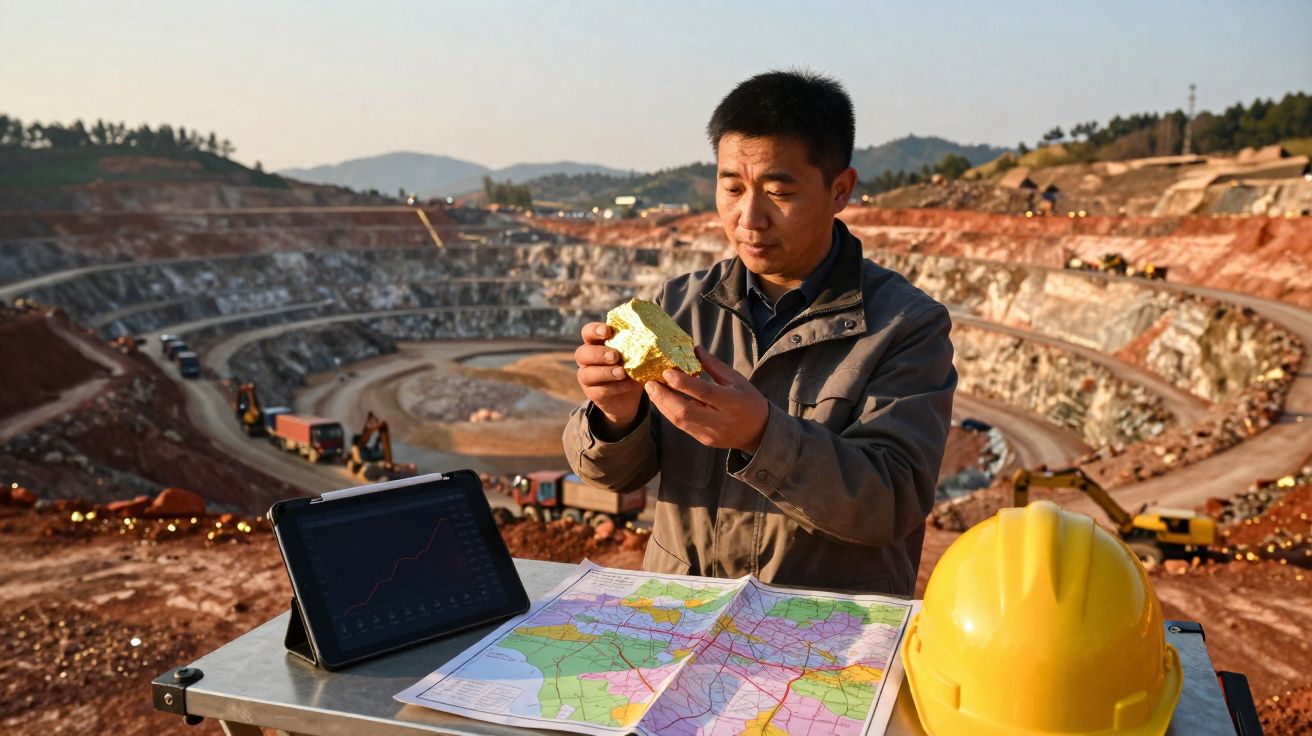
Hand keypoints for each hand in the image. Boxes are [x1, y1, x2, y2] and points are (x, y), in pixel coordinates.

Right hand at [574, 322, 644, 432]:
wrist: (629, 397)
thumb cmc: (632, 369)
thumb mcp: (638, 356)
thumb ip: (641, 346)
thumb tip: (660, 336)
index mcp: (597, 344)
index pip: (587, 332)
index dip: (594, 330)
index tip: (607, 331)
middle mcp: (588, 360)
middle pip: (582, 353)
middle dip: (598, 354)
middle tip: (615, 356)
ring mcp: (588, 378)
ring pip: (586, 373)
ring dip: (605, 372)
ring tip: (622, 372)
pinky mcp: (592, 394)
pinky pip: (598, 391)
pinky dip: (613, 388)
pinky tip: (626, 385)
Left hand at [644, 346, 768, 452]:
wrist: (759, 432)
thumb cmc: (748, 400)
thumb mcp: (736, 379)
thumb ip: (714, 365)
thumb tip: (694, 348)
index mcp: (732, 402)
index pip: (704, 393)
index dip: (683, 383)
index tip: (666, 372)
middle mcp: (721, 420)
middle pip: (685, 412)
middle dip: (664, 397)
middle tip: (650, 383)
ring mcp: (711, 433)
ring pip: (680, 422)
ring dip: (663, 405)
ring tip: (653, 390)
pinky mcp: (704, 440)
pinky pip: (682, 427)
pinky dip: (670, 413)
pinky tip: (663, 401)